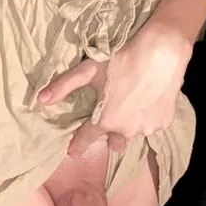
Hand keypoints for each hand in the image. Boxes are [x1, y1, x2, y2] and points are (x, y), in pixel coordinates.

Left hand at [37, 16, 192, 157]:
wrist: (160, 52)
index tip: (72, 153)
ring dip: (130, 123)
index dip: (78, 145)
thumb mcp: (88, 70)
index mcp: (106, 119)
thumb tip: (40, 100)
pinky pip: (152, 123)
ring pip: (135, 131)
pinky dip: (148, 115)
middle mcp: (126, 130)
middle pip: (115, 141)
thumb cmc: (121, 59)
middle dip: (110, 136)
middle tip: (109, 122)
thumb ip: (64, 86)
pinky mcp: (165, 122)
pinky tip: (147, 98)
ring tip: (130, 104)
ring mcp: (147, 128)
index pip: (87, 137)